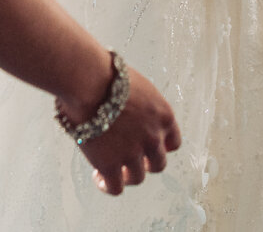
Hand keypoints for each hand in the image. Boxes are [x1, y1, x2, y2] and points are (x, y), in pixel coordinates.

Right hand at [68, 63, 181, 195]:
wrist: (89, 82)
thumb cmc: (107, 75)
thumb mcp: (138, 87)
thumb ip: (142, 107)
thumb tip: (130, 111)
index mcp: (164, 116)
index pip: (174, 142)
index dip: (160, 147)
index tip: (148, 147)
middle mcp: (153, 137)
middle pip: (159, 164)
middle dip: (146, 165)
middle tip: (131, 161)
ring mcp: (133, 153)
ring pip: (137, 178)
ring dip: (126, 176)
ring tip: (112, 171)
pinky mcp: (110, 165)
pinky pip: (115, 188)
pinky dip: (108, 185)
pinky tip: (99, 177)